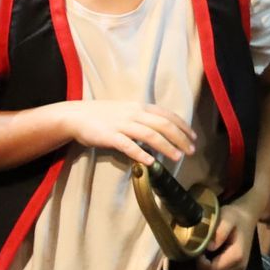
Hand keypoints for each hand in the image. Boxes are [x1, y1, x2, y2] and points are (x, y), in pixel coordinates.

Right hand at [59, 101, 194, 166]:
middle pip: (163, 126)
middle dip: (180, 138)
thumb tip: (162, 131)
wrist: (76, 116)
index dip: (183, 126)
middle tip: (191, 151)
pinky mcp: (109, 136)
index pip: (167, 115)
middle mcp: (134, 114)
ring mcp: (122, 125)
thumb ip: (144, 119)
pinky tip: (150, 162)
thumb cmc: (103, 115)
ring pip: (150, 135)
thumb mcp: (127, 111)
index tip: (193, 137)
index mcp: (140, 107)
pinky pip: (128, 145)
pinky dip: (140, 153)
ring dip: (166, 147)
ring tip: (177, 157)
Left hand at [200, 194, 258, 269]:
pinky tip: (211, 267)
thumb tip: (209, 247)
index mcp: (237, 255)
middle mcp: (240, 267)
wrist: (247, 217)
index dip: (201, 265)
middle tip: (200, 256)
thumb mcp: (227, 217)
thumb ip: (219, 232)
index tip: (197, 252)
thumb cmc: (235, 217)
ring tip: (205, 262)